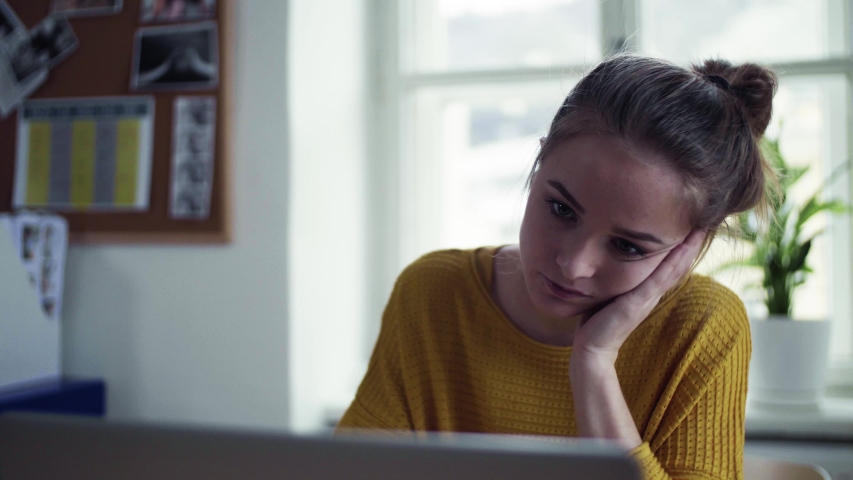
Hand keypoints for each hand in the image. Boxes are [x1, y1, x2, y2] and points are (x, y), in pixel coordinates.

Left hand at [571, 229, 706, 363]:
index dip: (683, 248)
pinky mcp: (638, 302)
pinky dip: (673, 262)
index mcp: (647, 291)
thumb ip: (618, 279)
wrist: (592, 348)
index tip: (693, 226)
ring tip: (700, 229)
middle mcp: (652, 293)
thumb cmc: (597, 321)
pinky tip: (682, 247)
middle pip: (678, 265)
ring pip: (674, 269)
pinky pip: (659, 278)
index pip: (670, 266)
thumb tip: (610, 259)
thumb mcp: (611, 293)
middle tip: (707, 221)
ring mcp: (647, 298)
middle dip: (692, 244)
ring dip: (688, 249)